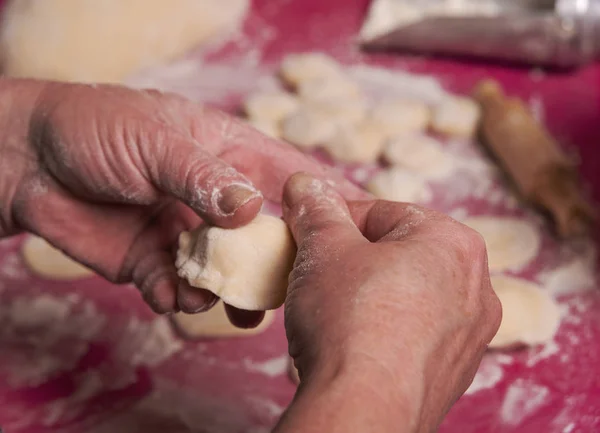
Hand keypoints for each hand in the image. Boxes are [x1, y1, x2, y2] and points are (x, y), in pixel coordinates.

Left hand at [0, 79, 365, 318]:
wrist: (25, 160)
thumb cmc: (94, 128)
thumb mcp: (156, 141)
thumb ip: (204, 176)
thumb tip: (252, 208)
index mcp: (229, 154)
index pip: (291, 177)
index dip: (329, 201)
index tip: (361, 227)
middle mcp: (216, 196)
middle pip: (268, 234)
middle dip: (282, 262)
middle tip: (295, 288)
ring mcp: (188, 231)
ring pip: (229, 270)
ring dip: (232, 290)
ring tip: (228, 303)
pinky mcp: (155, 261)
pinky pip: (182, 288)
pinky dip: (182, 298)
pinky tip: (172, 295)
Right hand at [275, 173, 500, 432]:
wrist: (363, 412)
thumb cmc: (349, 321)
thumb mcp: (324, 248)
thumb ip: (317, 209)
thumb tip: (305, 186)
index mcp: (454, 242)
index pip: (380, 211)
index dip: (334, 220)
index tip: (306, 233)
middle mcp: (476, 286)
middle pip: (396, 253)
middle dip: (352, 259)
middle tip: (316, 272)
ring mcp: (470, 334)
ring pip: (406, 295)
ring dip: (367, 295)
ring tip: (331, 310)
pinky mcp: (453, 372)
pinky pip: (414, 335)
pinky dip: (383, 331)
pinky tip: (353, 344)